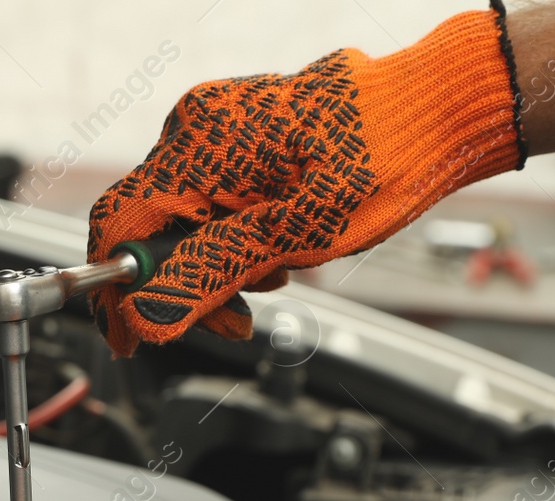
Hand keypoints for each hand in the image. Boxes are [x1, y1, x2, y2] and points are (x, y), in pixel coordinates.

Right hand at [88, 4, 524, 356]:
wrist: (439, 109)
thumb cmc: (383, 160)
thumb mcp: (296, 237)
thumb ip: (212, 275)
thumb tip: (147, 316)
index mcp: (198, 147)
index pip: (118, 226)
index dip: (115, 291)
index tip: (129, 337)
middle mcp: (195, 127)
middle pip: (151, 228)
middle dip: (187, 283)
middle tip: (237, 321)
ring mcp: (215, 124)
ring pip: (183, 218)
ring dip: (219, 262)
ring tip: (281, 270)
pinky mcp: (237, 131)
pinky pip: (210, 196)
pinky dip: (235, 233)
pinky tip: (280, 244)